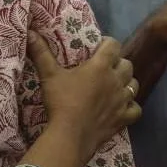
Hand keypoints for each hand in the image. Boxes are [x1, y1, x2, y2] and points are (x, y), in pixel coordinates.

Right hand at [28, 32, 140, 158]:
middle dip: (118, 63)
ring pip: (134, 84)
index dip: (108, 43)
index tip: (98, 47)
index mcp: (100, 66)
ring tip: (114, 85)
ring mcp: (123, 100)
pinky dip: (131, 106)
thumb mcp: (49, 75)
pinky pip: (136, 108)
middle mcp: (116, 80)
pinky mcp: (124, 117)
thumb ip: (41, 53)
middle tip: (104, 67)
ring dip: (126, 82)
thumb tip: (30, 32)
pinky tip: (122, 107)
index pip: (113, 45)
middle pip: (127, 64)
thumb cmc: (61, 101)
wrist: (70, 134)